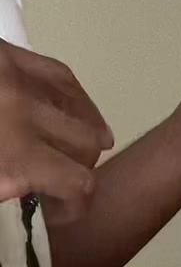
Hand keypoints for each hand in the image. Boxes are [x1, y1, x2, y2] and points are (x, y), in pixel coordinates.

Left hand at [0, 39, 113, 219]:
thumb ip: (6, 185)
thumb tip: (31, 187)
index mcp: (16, 152)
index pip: (79, 183)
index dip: (78, 204)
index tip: (64, 212)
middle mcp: (26, 112)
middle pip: (86, 146)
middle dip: (78, 167)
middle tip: (57, 179)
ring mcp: (18, 78)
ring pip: (80, 110)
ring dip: (82, 134)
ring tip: (80, 149)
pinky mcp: (9, 54)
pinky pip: (62, 76)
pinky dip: (77, 99)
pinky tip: (82, 113)